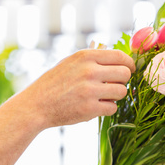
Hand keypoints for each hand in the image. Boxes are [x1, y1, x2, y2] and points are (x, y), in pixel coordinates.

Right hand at [20, 49, 134, 129]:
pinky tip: (96, 106)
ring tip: (103, 96)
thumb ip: (93, 60)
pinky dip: (107, 108)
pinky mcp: (90, 109)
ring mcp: (90, 90)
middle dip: (122, 80)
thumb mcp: (71, 63)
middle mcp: (89, 71)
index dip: (129, 64)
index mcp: (85, 56)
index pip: (120, 56)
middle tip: (113, 85)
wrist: (36, 104)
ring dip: (115, 96)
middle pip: (125, 74)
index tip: (129, 70)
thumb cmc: (55, 83)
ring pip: (122, 92)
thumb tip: (121, 60)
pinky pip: (113, 108)